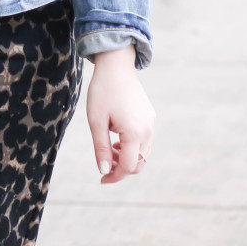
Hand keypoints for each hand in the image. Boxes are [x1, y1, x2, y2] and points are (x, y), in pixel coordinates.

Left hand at [86, 45, 155, 183]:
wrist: (116, 66)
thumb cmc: (102, 92)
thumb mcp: (96, 122)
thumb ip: (101, 148)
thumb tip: (104, 171)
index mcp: (134, 133)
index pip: (128, 167)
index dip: (114, 176)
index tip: (101, 179)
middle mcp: (147, 130)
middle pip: (139, 163)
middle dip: (122, 168)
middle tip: (104, 164)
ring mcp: (151, 123)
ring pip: (143, 152)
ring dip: (127, 157)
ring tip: (109, 148)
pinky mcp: (150, 116)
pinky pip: (144, 139)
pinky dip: (132, 145)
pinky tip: (117, 137)